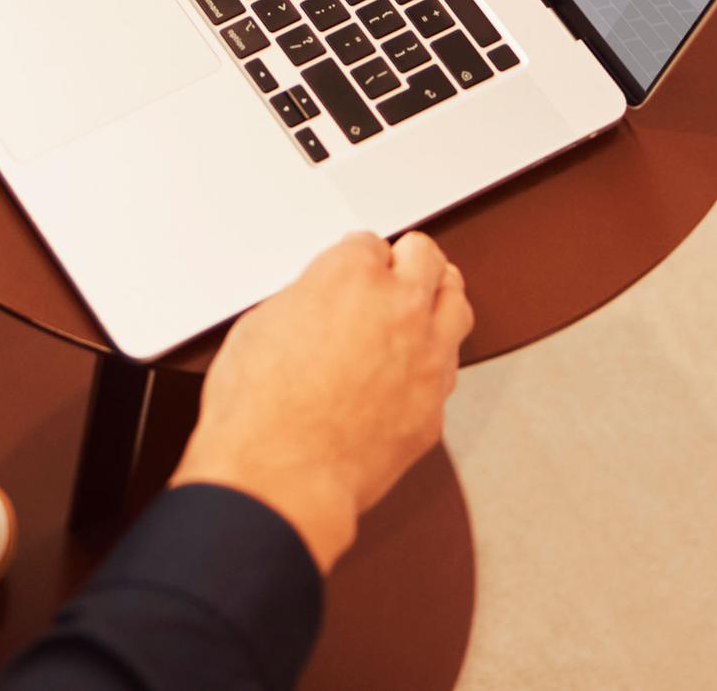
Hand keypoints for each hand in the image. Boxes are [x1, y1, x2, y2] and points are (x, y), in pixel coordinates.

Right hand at [171, 230, 471, 572]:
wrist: (281, 474)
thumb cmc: (259, 406)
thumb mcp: (262, 325)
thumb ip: (306, 301)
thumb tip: (318, 305)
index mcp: (351, 277)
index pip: (370, 243)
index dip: (356, 257)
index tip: (351, 266)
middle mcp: (399, 309)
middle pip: (428, 258)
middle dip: (409, 260)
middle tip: (395, 268)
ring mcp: (427, 358)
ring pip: (457, 305)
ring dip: (437, 299)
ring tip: (422, 304)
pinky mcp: (436, 406)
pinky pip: (449, 368)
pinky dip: (432, 360)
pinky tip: (412, 366)